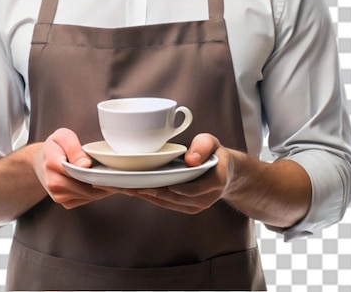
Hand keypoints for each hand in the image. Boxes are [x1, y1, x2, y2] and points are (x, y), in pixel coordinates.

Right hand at [33, 128, 110, 208]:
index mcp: (53, 165)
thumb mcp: (63, 137)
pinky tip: (104, 183)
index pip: (80, 173)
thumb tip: (85, 164)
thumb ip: (74, 148)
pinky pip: (87, 200)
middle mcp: (54, 184)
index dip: (99, 174)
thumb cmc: (55, 147)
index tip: (114, 174)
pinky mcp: (65, 202)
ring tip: (116, 179)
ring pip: (90, 196)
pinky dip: (98, 193)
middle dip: (106, 183)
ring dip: (104, 189)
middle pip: (88, 188)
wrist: (42, 161)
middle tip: (122, 177)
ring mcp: (59, 196)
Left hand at [113, 133, 232, 214]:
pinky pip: (167, 204)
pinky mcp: (187, 208)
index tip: (152, 184)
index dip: (171, 188)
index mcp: (215, 183)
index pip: (191, 189)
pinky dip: (151, 198)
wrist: (224, 171)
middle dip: (151, 192)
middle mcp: (205, 199)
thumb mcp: (212, 143)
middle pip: (174, 198)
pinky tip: (136, 191)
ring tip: (126, 188)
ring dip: (147, 197)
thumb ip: (203, 147)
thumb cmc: (215, 154)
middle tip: (129, 185)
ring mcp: (196, 206)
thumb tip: (190, 160)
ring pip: (168, 203)